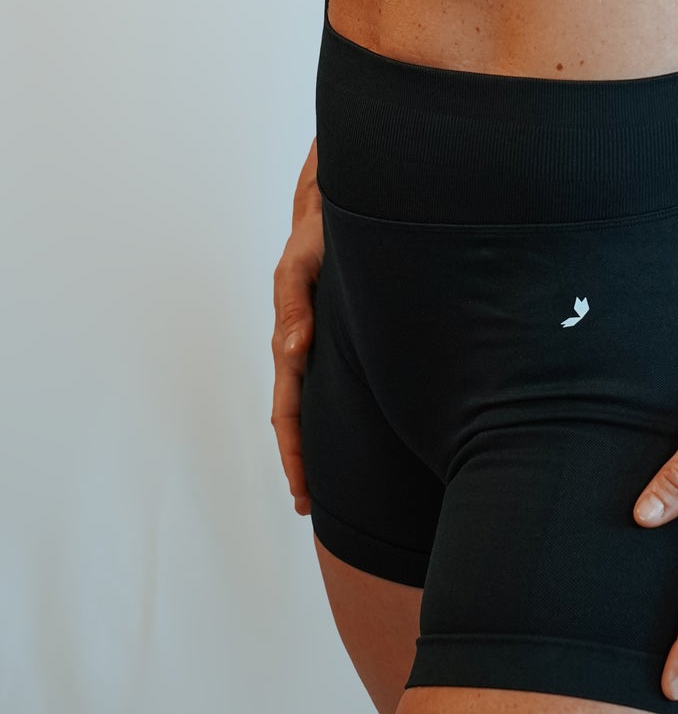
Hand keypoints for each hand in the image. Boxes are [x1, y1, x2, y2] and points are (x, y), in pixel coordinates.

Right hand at [270, 137, 322, 514]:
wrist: (333, 205)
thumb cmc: (319, 231)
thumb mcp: (304, 262)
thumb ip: (296, 305)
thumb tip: (292, 351)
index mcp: (291, 337)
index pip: (288, 410)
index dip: (294, 453)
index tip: (302, 491)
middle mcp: (303, 348)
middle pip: (297, 419)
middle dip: (303, 464)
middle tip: (312, 507)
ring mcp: (319, 345)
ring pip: (314, 405)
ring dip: (318, 443)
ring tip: (333, 486)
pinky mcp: (338, 336)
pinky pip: (331, 383)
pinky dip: (335, 414)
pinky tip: (353, 433)